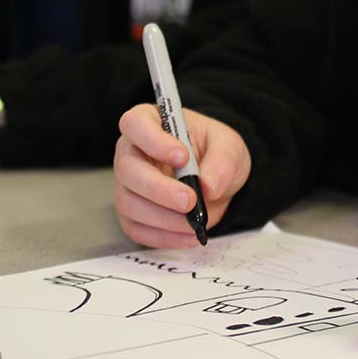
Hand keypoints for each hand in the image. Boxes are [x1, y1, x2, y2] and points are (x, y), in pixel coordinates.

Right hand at [113, 104, 250, 247]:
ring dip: (162, 217)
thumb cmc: (215, 151)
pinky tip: (187, 235)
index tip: (182, 157)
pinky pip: (136, 228)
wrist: (217, 176)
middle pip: (127, 169)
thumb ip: (223, 162)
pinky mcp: (132, 213)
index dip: (153, 140)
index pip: (136, 123)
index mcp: (151, 122)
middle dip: (159, 189)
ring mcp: (128, 184)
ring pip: (128, 202)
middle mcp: (132, 152)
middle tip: (190, 200)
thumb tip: (208, 187)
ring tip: (194, 221)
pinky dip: (162, 236)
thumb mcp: (230, 146)